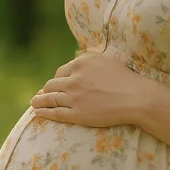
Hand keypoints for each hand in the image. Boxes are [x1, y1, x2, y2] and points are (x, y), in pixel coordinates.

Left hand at [30, 52, 146, 127]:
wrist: (136, 98)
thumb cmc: (126, 79)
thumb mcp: (105, 60)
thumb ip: (89, 59)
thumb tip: (78, 56)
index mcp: (81, 63)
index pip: (62, 71)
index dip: (58, 79)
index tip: (56, 83)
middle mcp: (74, 78)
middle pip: (53, 84)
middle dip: (46, 89)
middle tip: (42, 93)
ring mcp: (74, 97)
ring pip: (50, 98)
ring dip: (39, 100)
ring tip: (34, 102)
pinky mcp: (76, 113)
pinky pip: (55, 113)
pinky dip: (44, 112)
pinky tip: (38, 112)